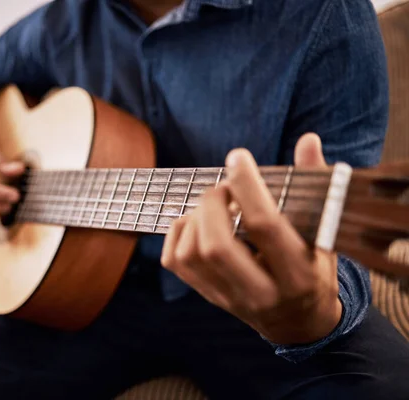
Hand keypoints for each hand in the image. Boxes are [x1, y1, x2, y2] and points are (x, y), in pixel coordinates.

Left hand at [161, 133, 341, 344]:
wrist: (300, 323)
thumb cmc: (314, 269)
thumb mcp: (324, 234)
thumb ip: (314, 187)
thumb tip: (307, 140)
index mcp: (299, 274)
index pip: (265, 225)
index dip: (247, 186)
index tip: (238, 157)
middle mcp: (261, 292)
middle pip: (217, 246)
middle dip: (212, 204)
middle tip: (223, 187)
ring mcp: (230, 298)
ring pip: (192, 255)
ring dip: (194, 217)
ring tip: (212, 204)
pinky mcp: (210, 297)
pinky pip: (176, 263)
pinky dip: (178, 231)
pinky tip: (196, 220)